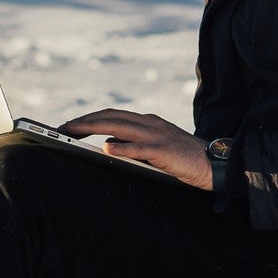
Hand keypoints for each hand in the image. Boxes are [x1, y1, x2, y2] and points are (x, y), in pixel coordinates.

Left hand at [55, 108, 211, 191]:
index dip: (90, 117)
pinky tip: (105, 147)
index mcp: (147, 121)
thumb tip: (106, 143)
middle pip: (111, 116)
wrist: (214, 163)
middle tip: (63, 128)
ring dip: (92, 128)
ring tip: (73, 133)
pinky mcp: (163, 150)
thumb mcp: (155, 146)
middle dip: (84, 121)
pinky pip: (138, 147)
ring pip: (119, 126)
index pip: (113, 114)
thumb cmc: (182, 158)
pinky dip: (120, 146)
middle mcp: (149, 123)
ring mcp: (156, 135)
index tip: (71, 124)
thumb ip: (134, 143)